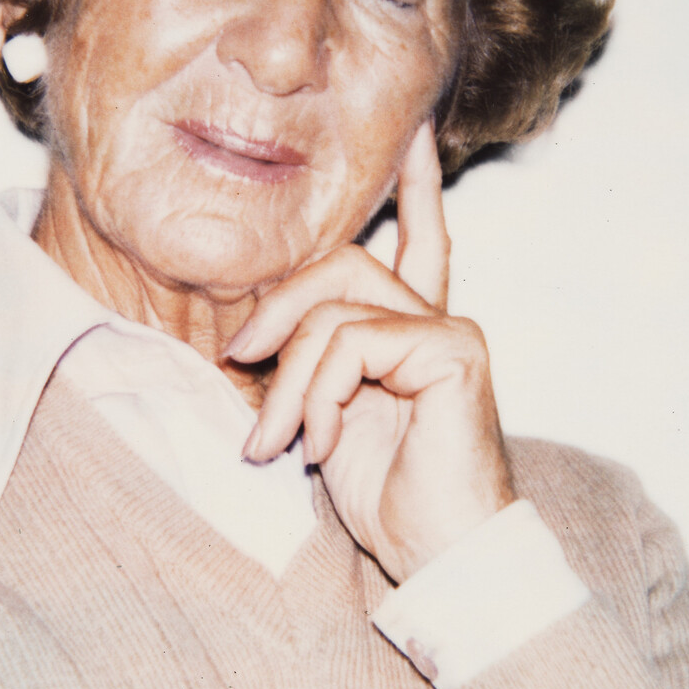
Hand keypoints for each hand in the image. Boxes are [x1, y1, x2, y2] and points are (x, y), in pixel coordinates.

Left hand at [225, 120, 514, 583]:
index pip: (417, 241)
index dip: (415, 186)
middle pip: (342, 263)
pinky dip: (318, 396)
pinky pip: (352, 343)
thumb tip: (249, 333)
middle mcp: (438, 321)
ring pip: (334, 311)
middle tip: (235, 362)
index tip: (411, 130)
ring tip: (274, 446)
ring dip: (288, 382)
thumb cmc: (390, 500)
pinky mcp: (453, 350)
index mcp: (415, 332)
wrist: (443, 558)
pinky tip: (321, 447)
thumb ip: (308, 366)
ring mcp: (450, 332)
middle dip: (278, 310)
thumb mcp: (328, 420)